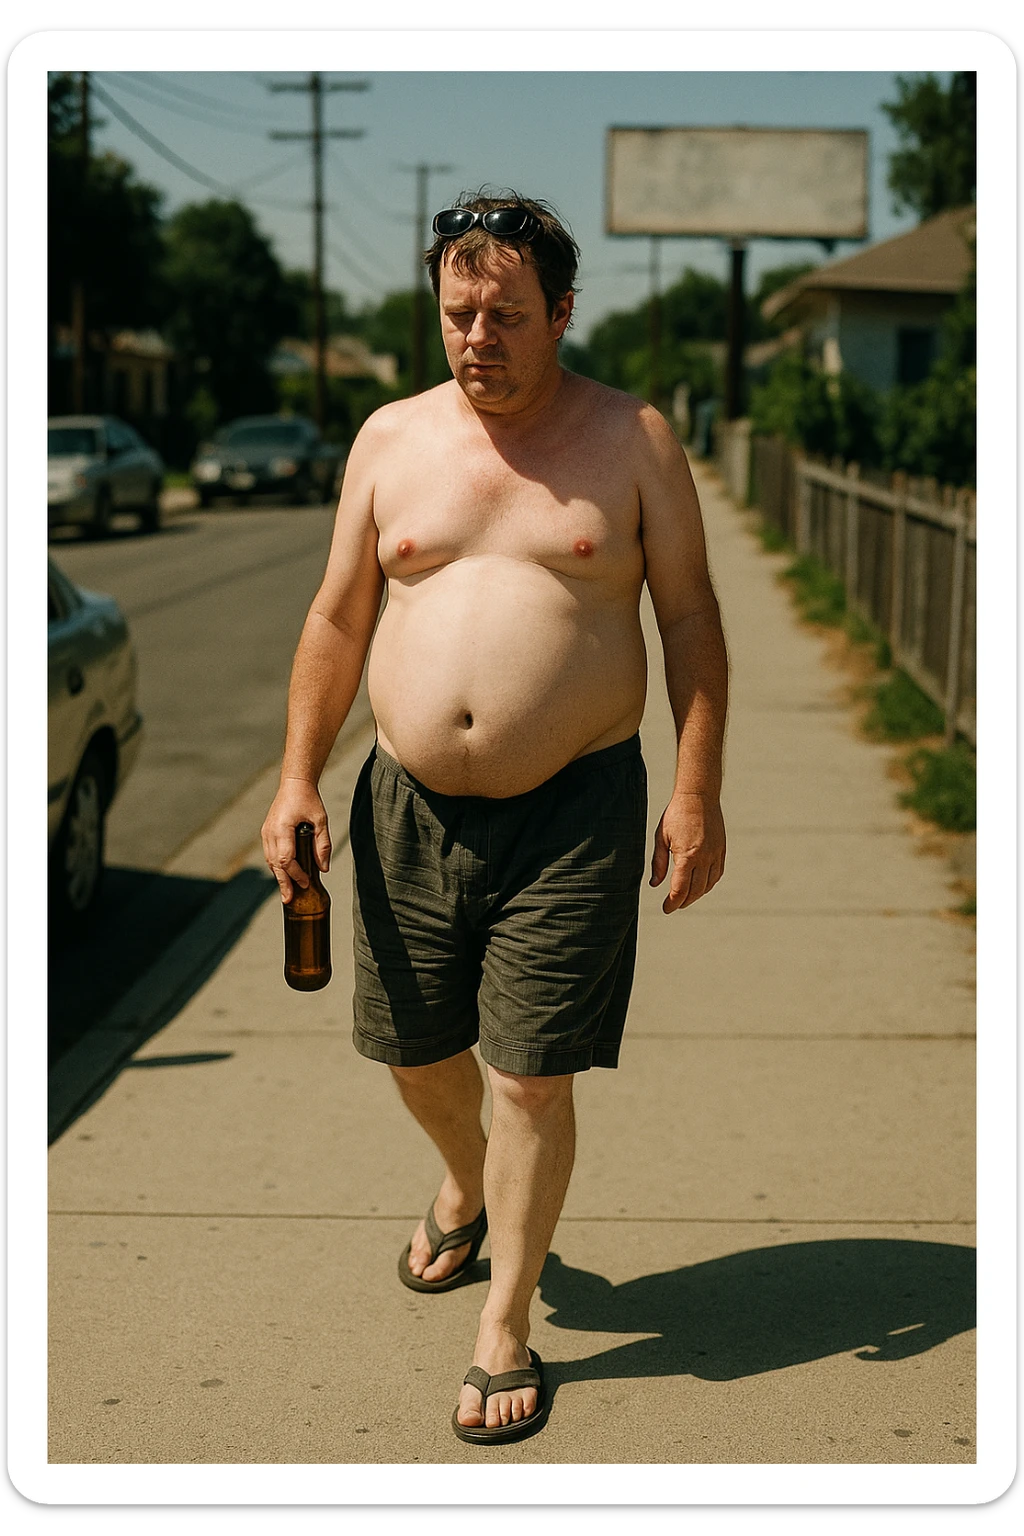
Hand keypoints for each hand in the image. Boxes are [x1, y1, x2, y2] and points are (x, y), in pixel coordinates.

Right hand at [261, 778, 331, 902]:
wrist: (294, 784)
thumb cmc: (308, 800)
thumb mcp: (321, 820)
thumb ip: (322, 844)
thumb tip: (323, 868)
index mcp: (282, 828)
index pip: (285, 858)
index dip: (295, 873)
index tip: (306, 882)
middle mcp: (270, 832)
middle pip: (274, 864)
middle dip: (282, 883)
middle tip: (288, 900)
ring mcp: (266, 832)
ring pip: (270, 860)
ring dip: (279, 876)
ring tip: (287, 892)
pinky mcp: (267, 833)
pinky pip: (270, 854)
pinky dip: (277, 866)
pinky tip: (285, 875)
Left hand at [649, 791, 725, 912]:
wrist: (699, 796)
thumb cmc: (676, 815)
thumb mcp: (661, 837)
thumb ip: (658, 863)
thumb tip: (655, 884)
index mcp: (687, 855)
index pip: (680, 889)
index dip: (672, 903)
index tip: (666, 908)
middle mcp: (704, 858)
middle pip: (695, 891)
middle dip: (683, 902)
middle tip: (673, 905)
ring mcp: (715, 854)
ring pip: (708, 885)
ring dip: (696, 895)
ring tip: (685, 897)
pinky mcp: (721, 850)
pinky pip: (717, 874)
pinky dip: (708, 884)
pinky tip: (699, 885)